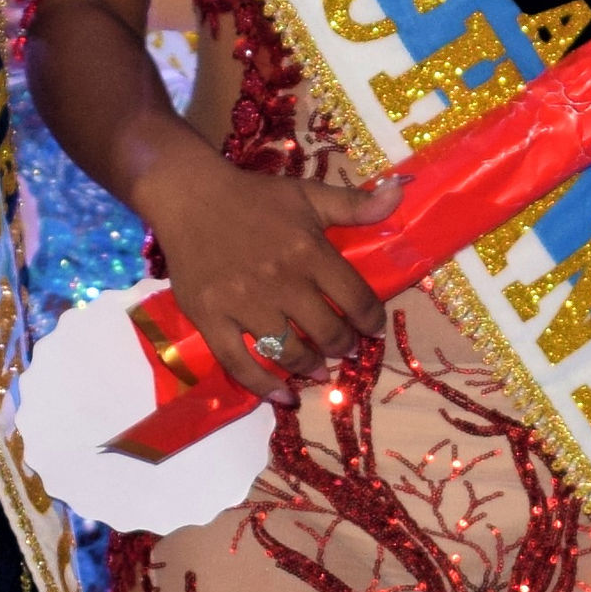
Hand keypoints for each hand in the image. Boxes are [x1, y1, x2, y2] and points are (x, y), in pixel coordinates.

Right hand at [143, 149, 404, 399]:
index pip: (356, 299)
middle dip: (343, 347)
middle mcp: (281, 282)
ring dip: (310, 368)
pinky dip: (263, 386)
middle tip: (344, 351)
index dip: (371, 321)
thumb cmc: (254, 197)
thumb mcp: (309, 194)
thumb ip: (355, 204)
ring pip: (287, 352)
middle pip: (326, 332)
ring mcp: (243, 304)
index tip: (372, 329)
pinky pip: (239, 363)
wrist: (190, 196)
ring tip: (319, 371)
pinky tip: (283, 397)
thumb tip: (400, 194)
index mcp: (309, 252)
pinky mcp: (211, 319)